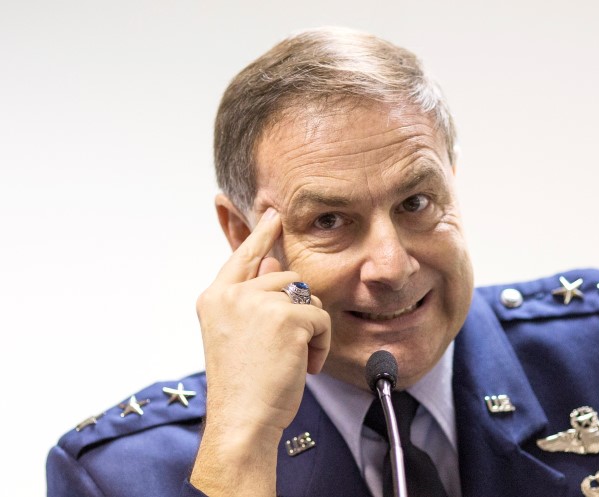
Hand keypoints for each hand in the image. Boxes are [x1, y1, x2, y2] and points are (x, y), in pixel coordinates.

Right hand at [190, 208, 330, 495]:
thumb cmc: (242, 387)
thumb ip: (254, 299)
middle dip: (298, 312)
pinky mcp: (287, 317)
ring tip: (293, 360)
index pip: (242, 255)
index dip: (261, 234)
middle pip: (287, 278)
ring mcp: (259, 302)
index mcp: (215, 297)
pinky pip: (321, 318)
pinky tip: (303, 366)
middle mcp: (233, 294)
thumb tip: (274, 267)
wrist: (241, 421)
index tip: (272, 214)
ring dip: (310, 329)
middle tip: (287, 350)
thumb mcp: (238, 335)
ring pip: (308, 298)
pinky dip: (321, 344)